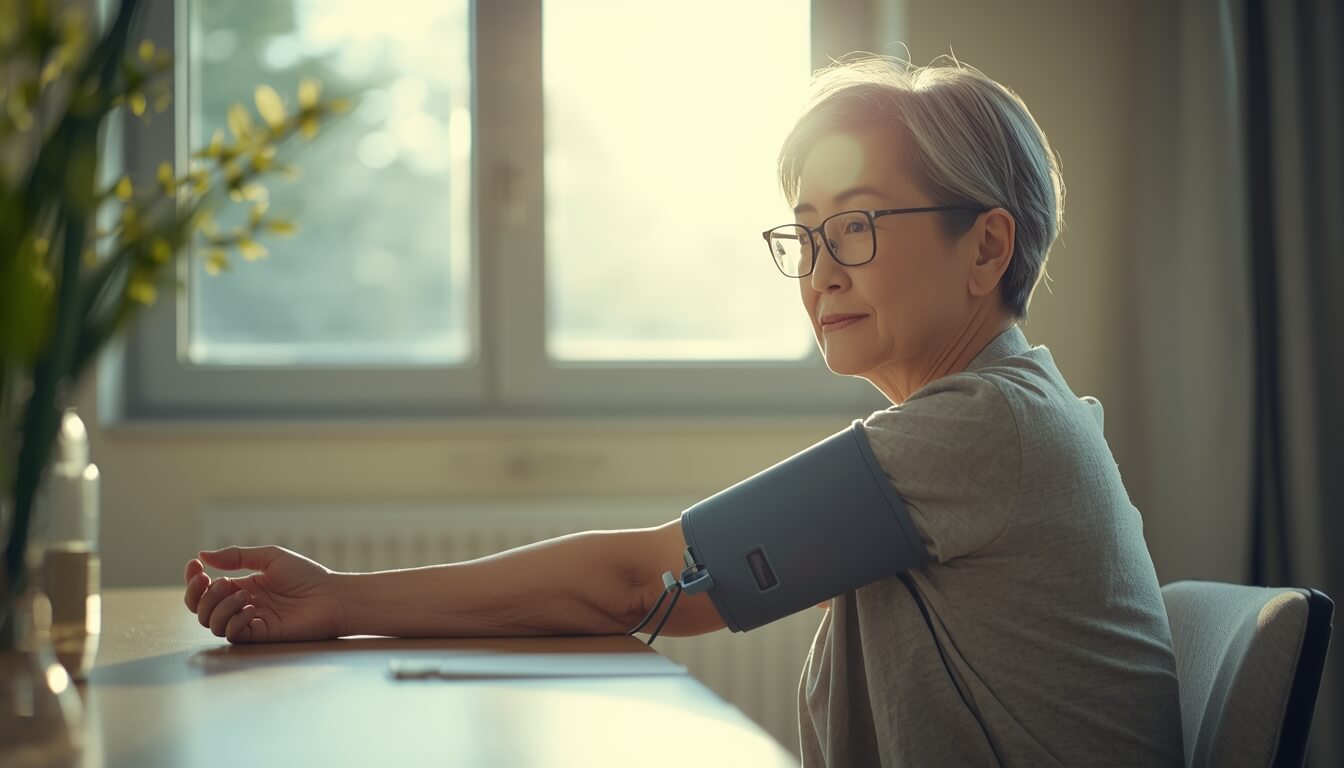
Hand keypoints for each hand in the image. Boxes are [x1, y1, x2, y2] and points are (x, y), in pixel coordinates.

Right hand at [183, 545, 346, 643]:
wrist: (332, 597)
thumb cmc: (307, 575)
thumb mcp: (269, 558)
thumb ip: (237, 557)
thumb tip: (202, 554)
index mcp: (242, 586)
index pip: (204, 588)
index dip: (192, 579)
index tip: (195, 565)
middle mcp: (241, 605)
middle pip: (200, 608)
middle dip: (200, 595)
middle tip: (221, 583)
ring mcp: (249, 621)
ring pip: (211, 622)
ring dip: (220, 607)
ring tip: (244, 597)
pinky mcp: (259, 635)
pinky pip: (232, 634)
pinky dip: (234, 621)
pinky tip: (251, 610)